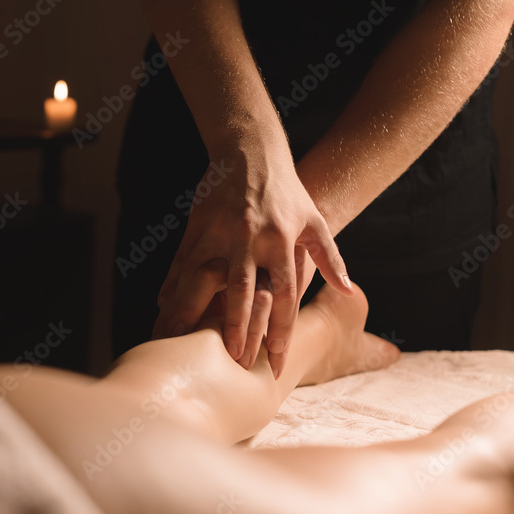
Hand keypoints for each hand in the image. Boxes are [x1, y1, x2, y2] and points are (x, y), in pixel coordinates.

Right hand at [152, 151, 351, 377]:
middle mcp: (249, 238)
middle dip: (238, 328)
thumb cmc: (288, 192)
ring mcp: (219, 232)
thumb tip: (349, 291)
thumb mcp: (315, 221)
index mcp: (281, 240)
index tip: (278, 360)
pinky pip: (181, 262)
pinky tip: (164, 308)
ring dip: (194, 311)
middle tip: (234, 361)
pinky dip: (172, 285)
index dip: (282, 329)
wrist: (251, 151)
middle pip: (242, 292)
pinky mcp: (196, 227)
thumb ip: (330, 258)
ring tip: (185, 341)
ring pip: (203, 280)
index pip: (284, 294)